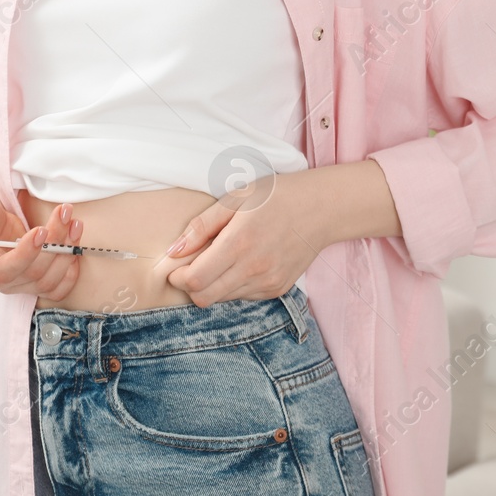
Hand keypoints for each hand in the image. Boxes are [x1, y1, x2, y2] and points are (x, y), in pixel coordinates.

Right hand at [0, 159, 85, 298]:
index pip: (7, 270)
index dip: (27, 253)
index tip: (41, 230)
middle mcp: (0, 280)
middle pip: (34, 274)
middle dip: (55, 243)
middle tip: (64, 213)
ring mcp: (19, 283)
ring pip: (49, 280)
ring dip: (68, 252)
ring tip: (74, 222)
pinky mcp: (34, 279)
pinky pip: (57, 287)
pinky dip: (71, 271)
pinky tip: (76, 247)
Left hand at [151, 174, 324, 306]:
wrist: (322, 208)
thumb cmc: (276, 196)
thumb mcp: (236, 198)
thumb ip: (201, 226)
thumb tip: (173, 251)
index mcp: (239, 243)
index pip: (195, 281)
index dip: (178, 277)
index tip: (177, 266)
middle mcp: (254, 269)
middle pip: (205, 298)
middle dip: (191, 286)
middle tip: (193, 266)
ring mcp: (268, 282)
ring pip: (223, 299)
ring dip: (213, 285)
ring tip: (222, 258)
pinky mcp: (277, 289)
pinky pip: (244, 296)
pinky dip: (234, 285)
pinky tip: (242, 263)